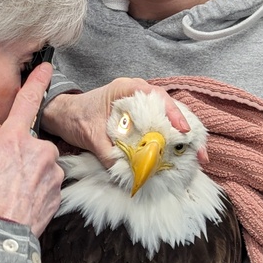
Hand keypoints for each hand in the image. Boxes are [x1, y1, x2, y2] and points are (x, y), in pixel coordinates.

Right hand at [0, 64, 63, 236]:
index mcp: (14, 139)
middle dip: (22, 154)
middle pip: (33, 143)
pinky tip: (22, 202)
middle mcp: (38, 150)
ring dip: (31, 174)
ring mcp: (52, 172)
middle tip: (3, 175)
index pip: (27, 102)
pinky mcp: (59, 191)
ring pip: (42, 165)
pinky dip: (37, 190)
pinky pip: (48, 184)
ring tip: (11, 192)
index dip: (36, 82)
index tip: (45, 68)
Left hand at [42, 79, 205, 168]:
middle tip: (200, 153)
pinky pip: (159, 128)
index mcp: (127, 89)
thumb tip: (123, 173)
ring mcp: (140, 107)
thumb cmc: (75, 116)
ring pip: (168, 120)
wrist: (62, 114)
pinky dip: (169, 142)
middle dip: (188, 131)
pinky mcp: (139, 120)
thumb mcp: (90, 135)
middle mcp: (138, 94)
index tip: (183, 130)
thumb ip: (107, 153)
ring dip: (182, 139)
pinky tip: (178, 157)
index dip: (173, 113)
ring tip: (197, 157)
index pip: (157, 97)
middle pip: (170, 110)